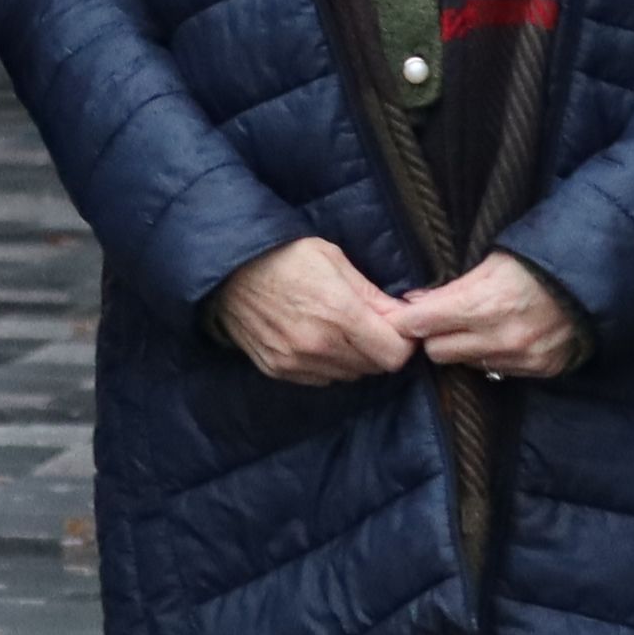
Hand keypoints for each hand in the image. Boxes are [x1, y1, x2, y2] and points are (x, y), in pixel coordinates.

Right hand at [209, 237, 418, 383]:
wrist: (228, 271)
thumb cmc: (284, 256)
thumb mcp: (333, 259)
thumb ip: (372, 294)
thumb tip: (405, 316)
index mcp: (338, 314)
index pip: (393, 355)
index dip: (403, 342)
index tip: (398, 327)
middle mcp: (318, 345)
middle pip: (373, 368)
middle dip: (380, 348)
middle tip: (371, 325)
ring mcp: (295, 362)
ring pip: (348, 376)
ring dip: (354, 358)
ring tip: (342, 330)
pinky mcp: (278, 370)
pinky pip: (320, 378)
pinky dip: (328, 364)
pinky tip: (318, 339)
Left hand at [393, 256, 590, 377]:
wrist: (596, 281)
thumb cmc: (539, 262)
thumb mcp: (492, 262)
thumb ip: (452, 287)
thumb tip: (413, 302)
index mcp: (484, 304)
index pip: (421, 324)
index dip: (409, 318)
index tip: (407, 313)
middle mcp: (500, 338)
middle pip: (437, 351)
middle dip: (432, 335)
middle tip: (438, 319)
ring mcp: (520, 358)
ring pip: (465, 364)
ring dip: (462, 347)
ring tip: (473, 326)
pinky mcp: (537, 371)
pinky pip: (495, 370)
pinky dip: (490, 355)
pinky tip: (500, 336)